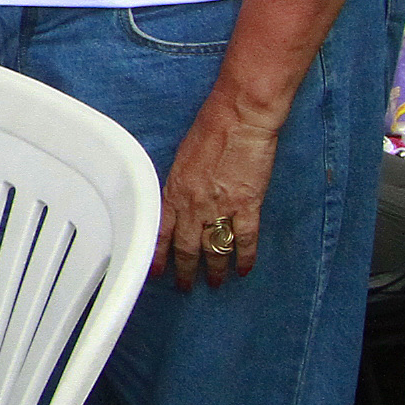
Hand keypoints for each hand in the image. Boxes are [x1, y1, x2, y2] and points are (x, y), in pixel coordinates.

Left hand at [157, 102, 280, 290]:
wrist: (239, 118)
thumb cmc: (211, 129)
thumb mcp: (182, 158)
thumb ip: (180, 184)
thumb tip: (179, 202)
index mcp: (174, 190)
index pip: (160, 232)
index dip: (158, 256)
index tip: (157, 271)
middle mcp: (193, 204)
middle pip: (187, 247)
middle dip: (186, 270)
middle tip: (186, 286)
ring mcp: (221, 207)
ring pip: (214, 249)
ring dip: (214, 269)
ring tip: (215, 282)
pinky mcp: (247, 205)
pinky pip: (244, 240)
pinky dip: (244, 257)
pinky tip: (243, 269)